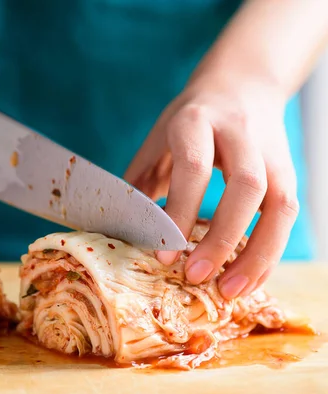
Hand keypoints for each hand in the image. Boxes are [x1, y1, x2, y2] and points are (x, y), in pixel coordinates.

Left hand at [124, 76, 298, 299]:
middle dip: (223, 237)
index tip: (164, 253)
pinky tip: (250, 279)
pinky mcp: (288, 170)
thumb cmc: (190, 120)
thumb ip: (142, 182)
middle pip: (246, 186)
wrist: (242, 84)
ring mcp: (271, 151)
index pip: (194, 167)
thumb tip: (121, 234)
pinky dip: (270, 251)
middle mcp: (239, 132)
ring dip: (258, 253)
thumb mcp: (158, 140)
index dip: (180, 210)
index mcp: (197, 121)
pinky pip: (288, 214)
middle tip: (196, 277)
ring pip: (279, 203)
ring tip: (230, 292)